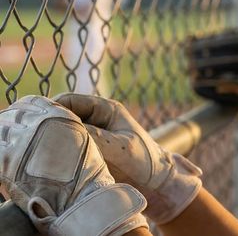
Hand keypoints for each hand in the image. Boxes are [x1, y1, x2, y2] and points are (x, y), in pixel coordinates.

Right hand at [0, 95, 146, 235]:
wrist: (156, 180)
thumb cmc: (143, 159)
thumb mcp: (120, 147)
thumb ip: (95, 137)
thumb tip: (66, 128)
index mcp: (106, 109)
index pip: (71, 100)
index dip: (54, 108)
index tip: (41, 122)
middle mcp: (96, 118)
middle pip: (63, 114)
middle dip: (50, 123)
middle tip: (37, 137)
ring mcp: (91, 133)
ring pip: (64, 130)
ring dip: (54, 138)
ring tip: (44, 149)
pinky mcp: (88, 149)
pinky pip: (67, 146)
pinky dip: (59, 150)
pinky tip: (53, 159)